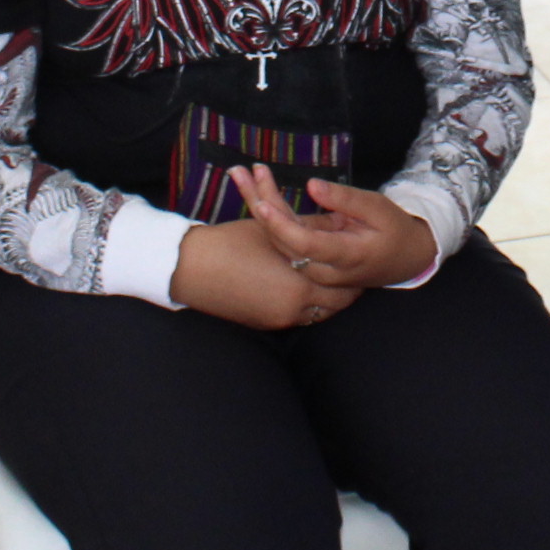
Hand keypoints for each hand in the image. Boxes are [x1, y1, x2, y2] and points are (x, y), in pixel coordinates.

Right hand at [169, 220, 364, 330]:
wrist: (190, 268)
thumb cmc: (232, 243)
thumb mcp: (276, 231)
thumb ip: (311, 228)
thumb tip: (338, 223)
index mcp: (300, 284)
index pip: (344, 286)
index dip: (354, 274)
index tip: (358, 262)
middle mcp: (293, 309)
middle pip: (336, 305)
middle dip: (345, 291)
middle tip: (351, 274)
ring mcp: (278, 320)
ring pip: (318, 314)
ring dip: (326, 300)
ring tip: (332, 280)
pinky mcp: (264, 325)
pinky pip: (297, 318)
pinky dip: (305, 306)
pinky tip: (304, 288)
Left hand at [234, 165, 437, 290]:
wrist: (404, 260)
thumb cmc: (394, 229)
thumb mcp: (378, 208)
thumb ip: (346, 199)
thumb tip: (312, 185)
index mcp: (346, 256)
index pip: (305, 244)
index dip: (282, 226)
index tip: (262, 204)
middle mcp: (324, 269)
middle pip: (283, 242)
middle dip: (259, 206)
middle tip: (239, 172)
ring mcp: (314, 269)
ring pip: (278, 242)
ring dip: (257, 205)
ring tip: (240, 174)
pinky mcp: (309, 260)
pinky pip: (285, 239)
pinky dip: (268, 214)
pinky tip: (253, 190)